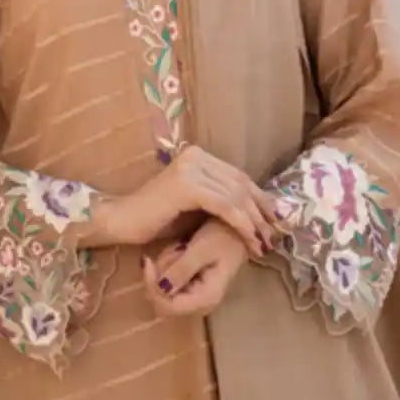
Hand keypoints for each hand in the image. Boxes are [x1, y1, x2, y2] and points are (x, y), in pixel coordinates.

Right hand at [89, 146, 277, 255]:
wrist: (122, 221)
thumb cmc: (156, 219)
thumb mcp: (195, 207)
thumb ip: (220, 201)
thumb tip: (257, 210)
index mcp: (198, 156)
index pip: (238, 175)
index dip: (260, 198)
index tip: (277, 219)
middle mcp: (196, 155)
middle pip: (241, 183)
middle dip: (262, 211)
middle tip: (276, 234)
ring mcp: (191, 168)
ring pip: (235, 195)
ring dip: (255, 222)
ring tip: (264, 243)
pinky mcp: (187, 185)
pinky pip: (224, 205)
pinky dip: (241, 224)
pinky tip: (250, 239)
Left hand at [142, 218, 253, 316]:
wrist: (239, 227)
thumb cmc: (224, 235)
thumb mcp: (202, 248)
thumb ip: (182, 270)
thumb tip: (161, 289)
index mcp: (206, 298)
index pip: (168, 306)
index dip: (153, 287)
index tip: (146, 261)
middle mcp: (200, 303)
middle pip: (163, 301)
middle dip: (161, 274)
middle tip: (174, 248)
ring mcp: (196, 295)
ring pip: (164, 289)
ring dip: (167, 265)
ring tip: (183, 245)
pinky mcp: (192, 285)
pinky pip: (170, 280)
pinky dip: (170, 263)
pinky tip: (182, 247)